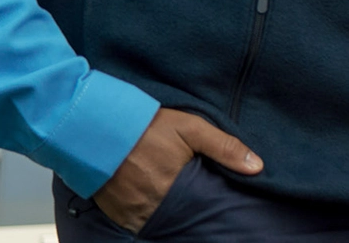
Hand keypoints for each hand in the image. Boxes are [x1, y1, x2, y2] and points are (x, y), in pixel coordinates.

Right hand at [95, 108, 259, 232]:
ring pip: (156, 222)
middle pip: (178, 218)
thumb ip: (225, 148)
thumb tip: (257, 168)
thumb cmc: (145, 125)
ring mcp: (128, 212)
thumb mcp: (191, 128)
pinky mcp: (112, 212)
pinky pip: (133, 222)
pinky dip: (144, 214)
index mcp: (173, 189)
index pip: (200, 209)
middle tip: (191, 197)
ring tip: (171, 197)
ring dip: (165, 213)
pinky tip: (151, 199)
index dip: (207, 205)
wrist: (91, 126)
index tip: (213, 200)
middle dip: (187, 210)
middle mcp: (149, 206)